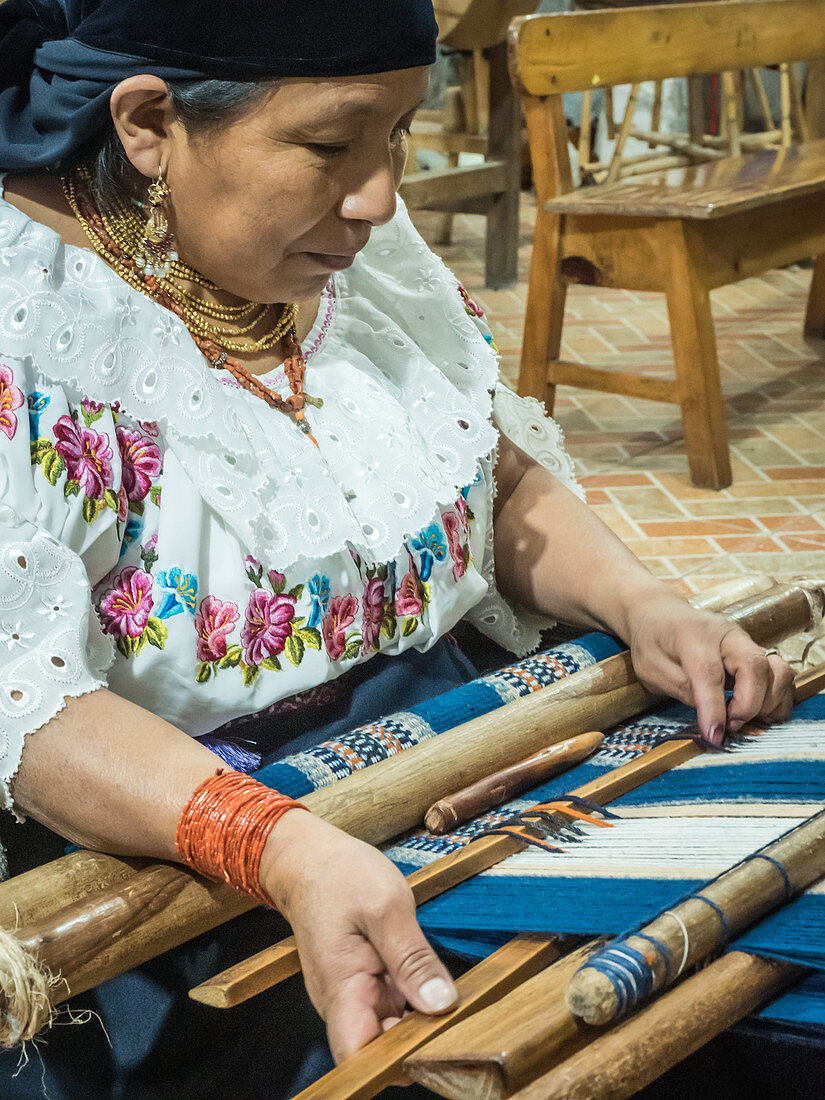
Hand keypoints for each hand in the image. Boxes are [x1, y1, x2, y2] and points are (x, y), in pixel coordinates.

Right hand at [261, 810, 457, 1062]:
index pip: (362, 1057)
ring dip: (420, 1022)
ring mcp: (351, 993)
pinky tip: (437, 986)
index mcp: (341, 990)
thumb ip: (413, 958)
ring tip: (455, 1002)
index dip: (397, 1064)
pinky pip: (389, 1006)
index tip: (437, 1045)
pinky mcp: (362, 982)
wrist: (309, 857)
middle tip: (461, 1019)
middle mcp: (342, 1002)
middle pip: (381, 1049)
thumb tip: (441, 1004)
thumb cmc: (340, 875)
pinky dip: (413, 1003)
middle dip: (419, 1042)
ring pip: (389, 1028)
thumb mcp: (386, 907)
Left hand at [623, 589, 794, 745]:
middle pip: (755, 666)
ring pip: (778, 670)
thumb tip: (714, 716)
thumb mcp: (652, 668)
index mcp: (693, 634)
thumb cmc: (653, 641)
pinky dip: (776, 699)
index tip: (714, 736)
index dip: (714, 707)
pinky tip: (758, 713)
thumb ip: (682, 688)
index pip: (709, 672)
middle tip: (728, 725)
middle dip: (748, 705)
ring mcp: (746, 642)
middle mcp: (727, 634)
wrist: (661, 614)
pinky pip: (781, 676)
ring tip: (742, 718)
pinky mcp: (757, 653)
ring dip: (768, 702)